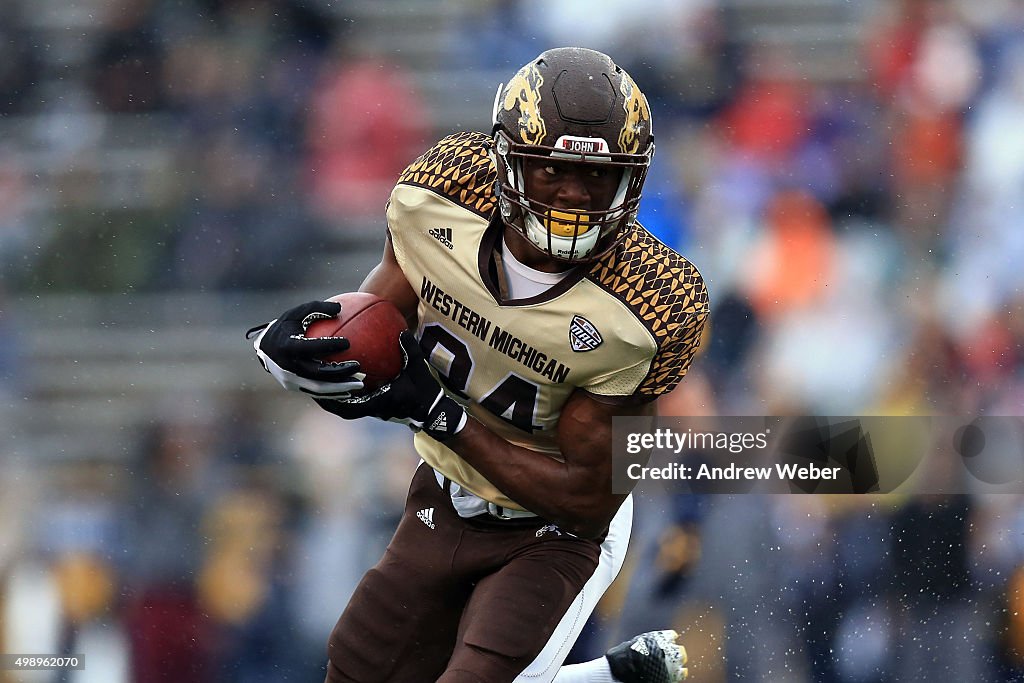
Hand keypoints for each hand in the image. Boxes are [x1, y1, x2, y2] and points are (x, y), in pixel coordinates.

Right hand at [247, 300, 363, 397]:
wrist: (264, 348)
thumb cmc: (285, 327)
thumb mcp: (296, 313)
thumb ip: (316, 308)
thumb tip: (339, 307)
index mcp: (288, 347)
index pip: (311, 348)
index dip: (330, 346)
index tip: (348, 343)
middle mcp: (288, 366)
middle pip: (318, 374)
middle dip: (340, 373)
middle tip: (358, 368)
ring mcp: (290, 380)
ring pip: (319, 388)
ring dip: (340, 388)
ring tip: (359, 385)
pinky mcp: (293, 388)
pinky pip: (316, 392)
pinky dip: (333, 393)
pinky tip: (349, 391)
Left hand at [314, 331, 466, 440]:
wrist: (433, 411)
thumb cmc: (425, 392)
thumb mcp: (418, 369)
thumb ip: (409, 350)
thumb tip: (401, 331)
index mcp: (376, 403)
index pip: (348, 403)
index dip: (330, 396)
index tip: (315, 384)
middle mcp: (370, 409)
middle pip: (338, 407)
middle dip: (322, 397)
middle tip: (306, 383)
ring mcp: (371, 410)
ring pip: (343, 406)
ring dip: (329, 396)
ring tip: (314, 382)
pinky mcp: (374, 409)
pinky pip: (354, 401)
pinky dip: (343, 393)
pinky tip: (338, 377)